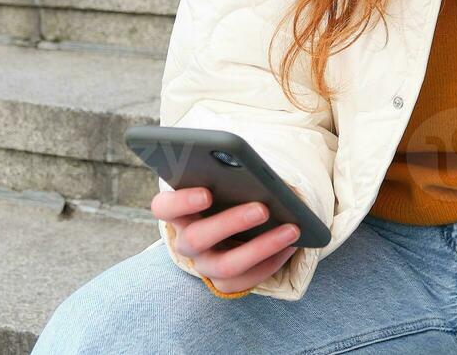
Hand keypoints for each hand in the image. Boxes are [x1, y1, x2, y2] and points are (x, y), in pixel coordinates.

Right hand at [154, 185, 300, 293]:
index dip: (182, 201)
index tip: (207, 193)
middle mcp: (186, 241)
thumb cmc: (228, 192)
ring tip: (291, 229)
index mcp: (177, 211)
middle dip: (231, 222)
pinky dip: (272, 262)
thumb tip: (253, 174)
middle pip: (198, 237)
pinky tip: (292, 245)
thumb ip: (227, 176)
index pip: (164, 207)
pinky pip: (246, 281)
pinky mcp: (224, 282)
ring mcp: (203, 264)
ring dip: (261, 247)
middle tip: (263, 208)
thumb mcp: (223, 182)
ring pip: (226, 265)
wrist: (235, 224)